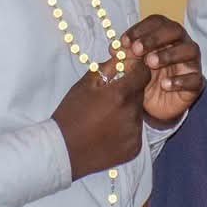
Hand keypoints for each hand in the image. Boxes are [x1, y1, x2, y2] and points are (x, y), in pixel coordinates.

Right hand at [52, 54, 153, 178]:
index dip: (136, 69)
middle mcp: (132, 113)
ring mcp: (135, 132)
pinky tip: (109, 131)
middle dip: (129, 91)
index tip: (128, 71)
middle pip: (140, 93)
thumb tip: (123, 56)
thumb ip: (107, 68)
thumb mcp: (85, 85)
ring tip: (107, 116)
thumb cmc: (70, 113)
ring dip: (128, 110)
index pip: (143, 73)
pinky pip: (136, 131)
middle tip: (111, 97)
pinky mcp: (134, 148)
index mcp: (120, 94)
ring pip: (138, 113)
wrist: (62, 150)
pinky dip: (126, 129)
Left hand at [122, 15, 202, 123]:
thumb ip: (125, 56)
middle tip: (137, 50)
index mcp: (165, 35)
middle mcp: (182, 43)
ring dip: (169, 54)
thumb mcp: (132, 66)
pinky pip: (194, 78)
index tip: (124, 42)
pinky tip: (164, 85)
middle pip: (175, 30)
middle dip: (155, 38)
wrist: (154, 106)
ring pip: (189, 50)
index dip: (141, 29)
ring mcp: (191, 62)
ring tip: (150, 63)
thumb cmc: (145, 78)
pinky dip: (180, 80)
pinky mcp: (197, 83)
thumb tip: (115, 48)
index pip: (157, 22)